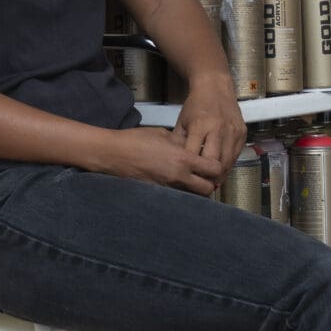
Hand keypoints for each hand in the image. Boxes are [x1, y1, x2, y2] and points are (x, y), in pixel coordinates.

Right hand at [99, 127, 224, 195]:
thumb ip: (181, 143)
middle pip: (208, 189)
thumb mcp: (163, 134)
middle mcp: (178, 177)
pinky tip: (176, 183)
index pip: (214, 169)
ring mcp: (168, 188)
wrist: (114, 154)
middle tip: (206, 176)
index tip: (213, 163)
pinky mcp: (158, 193)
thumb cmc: (136, 140)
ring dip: (195, 190)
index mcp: (182, 159)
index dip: (217, 166)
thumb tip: (191, 148)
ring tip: (191, 180)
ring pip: (193, 196)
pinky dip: (180, 192)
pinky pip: (177, 196)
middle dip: (210, 183)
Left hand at [175, 73, 247, 176]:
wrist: (215, 87)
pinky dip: (229, 164)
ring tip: (211, 181)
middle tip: (201, 184)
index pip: (195, 157)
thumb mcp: (181, 122)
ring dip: (220, 174)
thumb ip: (179, 143)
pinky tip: (221, 168)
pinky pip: (236, 155)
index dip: (191, 170)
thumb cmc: (195, 105)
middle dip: (207, 177)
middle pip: (214, 164)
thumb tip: (176, 165)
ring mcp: (232, 131)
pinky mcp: (242, 132)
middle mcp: (218, 129)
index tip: (187, 179)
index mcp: (200, 126)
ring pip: (227, 162)